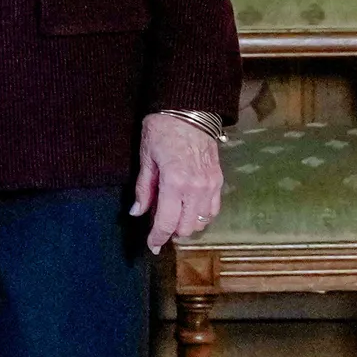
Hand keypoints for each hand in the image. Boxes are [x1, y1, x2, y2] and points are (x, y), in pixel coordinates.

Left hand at [133, 115, 225, 252]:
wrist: (189, 110)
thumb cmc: (161, 130)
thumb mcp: (146, 158)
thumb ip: (144, 189)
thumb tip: (137, 213)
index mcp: (175, 183)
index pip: (167, 222)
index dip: (157, 238)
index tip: (151, 246)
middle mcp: (197, 188)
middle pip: (187, 228)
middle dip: (171, 232)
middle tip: (159, 227)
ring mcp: (211, 185)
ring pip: (202, 221)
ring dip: (187, 225)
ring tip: (174, 217)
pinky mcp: (219, 180)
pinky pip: (213, 209)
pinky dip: (201, 215)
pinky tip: (189, 209)